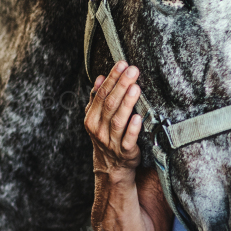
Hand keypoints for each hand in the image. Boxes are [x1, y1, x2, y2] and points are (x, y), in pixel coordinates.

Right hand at [85, 61, 143, 177]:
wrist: (112, 166)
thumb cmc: (107, 135)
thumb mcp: (98, 117)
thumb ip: (98, 98)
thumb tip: (100, 77)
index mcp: (91, 118)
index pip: (101, 94)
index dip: (112, 78)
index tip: (122, 64)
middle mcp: (99, 130)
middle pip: (110, 104)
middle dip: (121, 85)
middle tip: (133, 70)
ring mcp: (111, 142)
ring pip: (118, 120)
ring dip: (127, 103)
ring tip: (135, 88)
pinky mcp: (125, 152)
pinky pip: (128, 140)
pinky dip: (133, 129)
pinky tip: (139, 117)